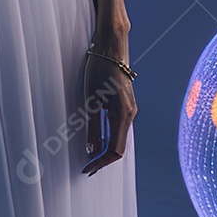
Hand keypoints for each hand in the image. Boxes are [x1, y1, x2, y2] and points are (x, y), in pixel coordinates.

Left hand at [80, 42, 136, 176]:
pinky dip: (107, 135)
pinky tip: (96, 137)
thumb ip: (92, 124)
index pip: (115, 150)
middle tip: (86, 166)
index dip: (101, 162)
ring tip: (89, 155)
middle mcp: (130, 114)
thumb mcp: (91, 98)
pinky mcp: (125, 103)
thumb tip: (91, 148)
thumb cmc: (101, 69)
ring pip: (118, 136)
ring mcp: (129, 109)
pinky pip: (118, 126)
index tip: (87, 168)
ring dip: (105, 147)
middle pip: (118, 145)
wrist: (112, 47)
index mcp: (124, 115)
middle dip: (103, 158)